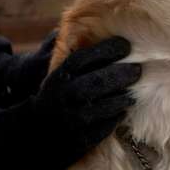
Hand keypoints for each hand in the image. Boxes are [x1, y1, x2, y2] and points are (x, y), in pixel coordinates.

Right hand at [0, 36, 140, 169]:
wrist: (32, 133)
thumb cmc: (55, 95)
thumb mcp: (57, 74)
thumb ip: (74, 55)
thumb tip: (89, 30)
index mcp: (60, 75)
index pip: (85, 58)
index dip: (107, 49)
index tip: (125, 44)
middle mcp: (66, 95)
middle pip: (99, 81)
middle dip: (122, 73)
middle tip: (137, 70)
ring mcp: (73, 118)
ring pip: (106, 105)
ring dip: (123, 98)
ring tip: (133, 93)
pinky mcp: (80, 139)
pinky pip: (105, 127)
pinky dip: (116, 118)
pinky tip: (122, 111)